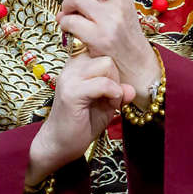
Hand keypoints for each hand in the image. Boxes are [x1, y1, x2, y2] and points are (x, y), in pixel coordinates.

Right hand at [26, 54, 133, 186]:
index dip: (114, 69)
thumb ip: (118, 91)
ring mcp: (69, 78)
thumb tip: (132, 88)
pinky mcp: (71, 92)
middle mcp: (71, 66)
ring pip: (106, 64)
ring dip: (114, 84)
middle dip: (116, 77)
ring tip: (109, 101)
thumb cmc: (81, 123)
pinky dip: (113, 93)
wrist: (60, 144)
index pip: (102, 49)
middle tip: (112, 97)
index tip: (113, 87)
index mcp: (77, 64)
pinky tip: (110, 105)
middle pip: (107, 57)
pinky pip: (103, 83)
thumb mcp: (106, 104)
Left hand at [57, 0, 161, 106]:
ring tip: (67, 16)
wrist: (137, 69)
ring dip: (66, 7)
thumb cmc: (122, 40)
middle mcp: (117, 3)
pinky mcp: (99, 36)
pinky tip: (70, 33)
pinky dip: (65, 25)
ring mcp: (109, 19)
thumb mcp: (114, 15)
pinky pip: (70, 21)